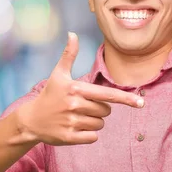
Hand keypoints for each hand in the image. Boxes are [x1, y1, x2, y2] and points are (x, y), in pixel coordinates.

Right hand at [16, 32, 144, 145]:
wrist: (31, 120)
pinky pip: (93, 137)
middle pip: (106, 111)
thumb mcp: (58, 74)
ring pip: (100, 124)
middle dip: (100, 110)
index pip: (107, 94)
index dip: (126, 98)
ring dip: (94, 122)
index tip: (140, 103)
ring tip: (77, 117)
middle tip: (83, 106)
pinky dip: (89, 134)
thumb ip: (69, 55)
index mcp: (76, 88)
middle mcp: (74, 105)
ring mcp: (71, 122)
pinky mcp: (69, 137)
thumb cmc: (50, 95)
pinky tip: (75, 128)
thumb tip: (73, 34)